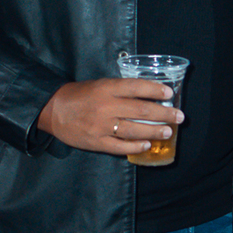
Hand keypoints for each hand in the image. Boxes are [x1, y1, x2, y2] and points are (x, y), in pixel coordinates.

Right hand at [36, 77, 184, 155]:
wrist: (53, 110)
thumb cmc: (79, 96)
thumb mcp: (100, 85)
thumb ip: (121, 90)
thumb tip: (147, 97)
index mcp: (107, 88)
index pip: (137, 87)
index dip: (155, 89)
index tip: (169, 93)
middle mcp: (106, 106)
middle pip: (142, 111)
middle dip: (164, 114)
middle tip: (179, 116)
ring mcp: (102, 126)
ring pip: (135, 130)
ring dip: (154, 131)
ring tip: (168, 132)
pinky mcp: (97, 142)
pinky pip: (121, 146)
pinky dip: (136, 146)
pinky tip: (146, 145)